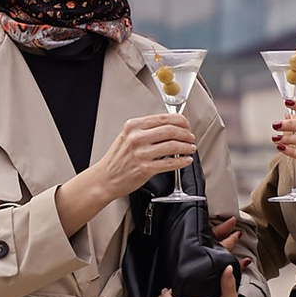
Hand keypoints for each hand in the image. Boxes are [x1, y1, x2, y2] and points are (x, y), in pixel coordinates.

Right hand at [56, 111, 197, 237]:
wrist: (105, 178)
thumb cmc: (116, 159)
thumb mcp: (127, 136)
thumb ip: (146, 130)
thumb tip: (170, 126)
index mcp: (133, 126)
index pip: (163, 118)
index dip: (180, 121)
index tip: (186, 125)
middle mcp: (137, 138)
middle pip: (171, 130)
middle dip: (186, 133)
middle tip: (190, 137)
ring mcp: (141, 153)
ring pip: (173, 146)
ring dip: (186, 147)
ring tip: (190, 148)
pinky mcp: (145, 168)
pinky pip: (170, 163)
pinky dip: (182, 161)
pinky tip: (186, 160)